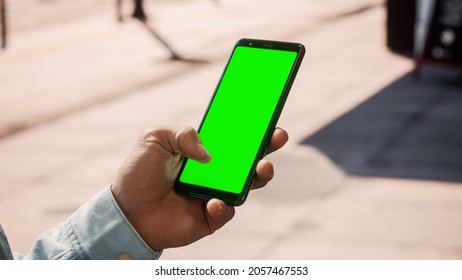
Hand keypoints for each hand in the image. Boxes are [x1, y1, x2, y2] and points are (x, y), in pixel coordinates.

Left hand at [111, 126, 287, 250]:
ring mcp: (215, 194)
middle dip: (267, 147)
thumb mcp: (155, 139)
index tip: (267, 117)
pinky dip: (224, 206)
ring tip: (262, 168)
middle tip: (277, 137)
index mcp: (203, 152)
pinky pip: (227, 211)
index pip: (233, 139)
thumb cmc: (139, 173)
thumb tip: (208, 153)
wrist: (126, 211)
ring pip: (248, 185)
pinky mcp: (211, 217)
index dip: (251, 129)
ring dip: (260, 175)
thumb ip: (183, 134)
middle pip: (249, 160)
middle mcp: (214, 172)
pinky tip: (213, 201)